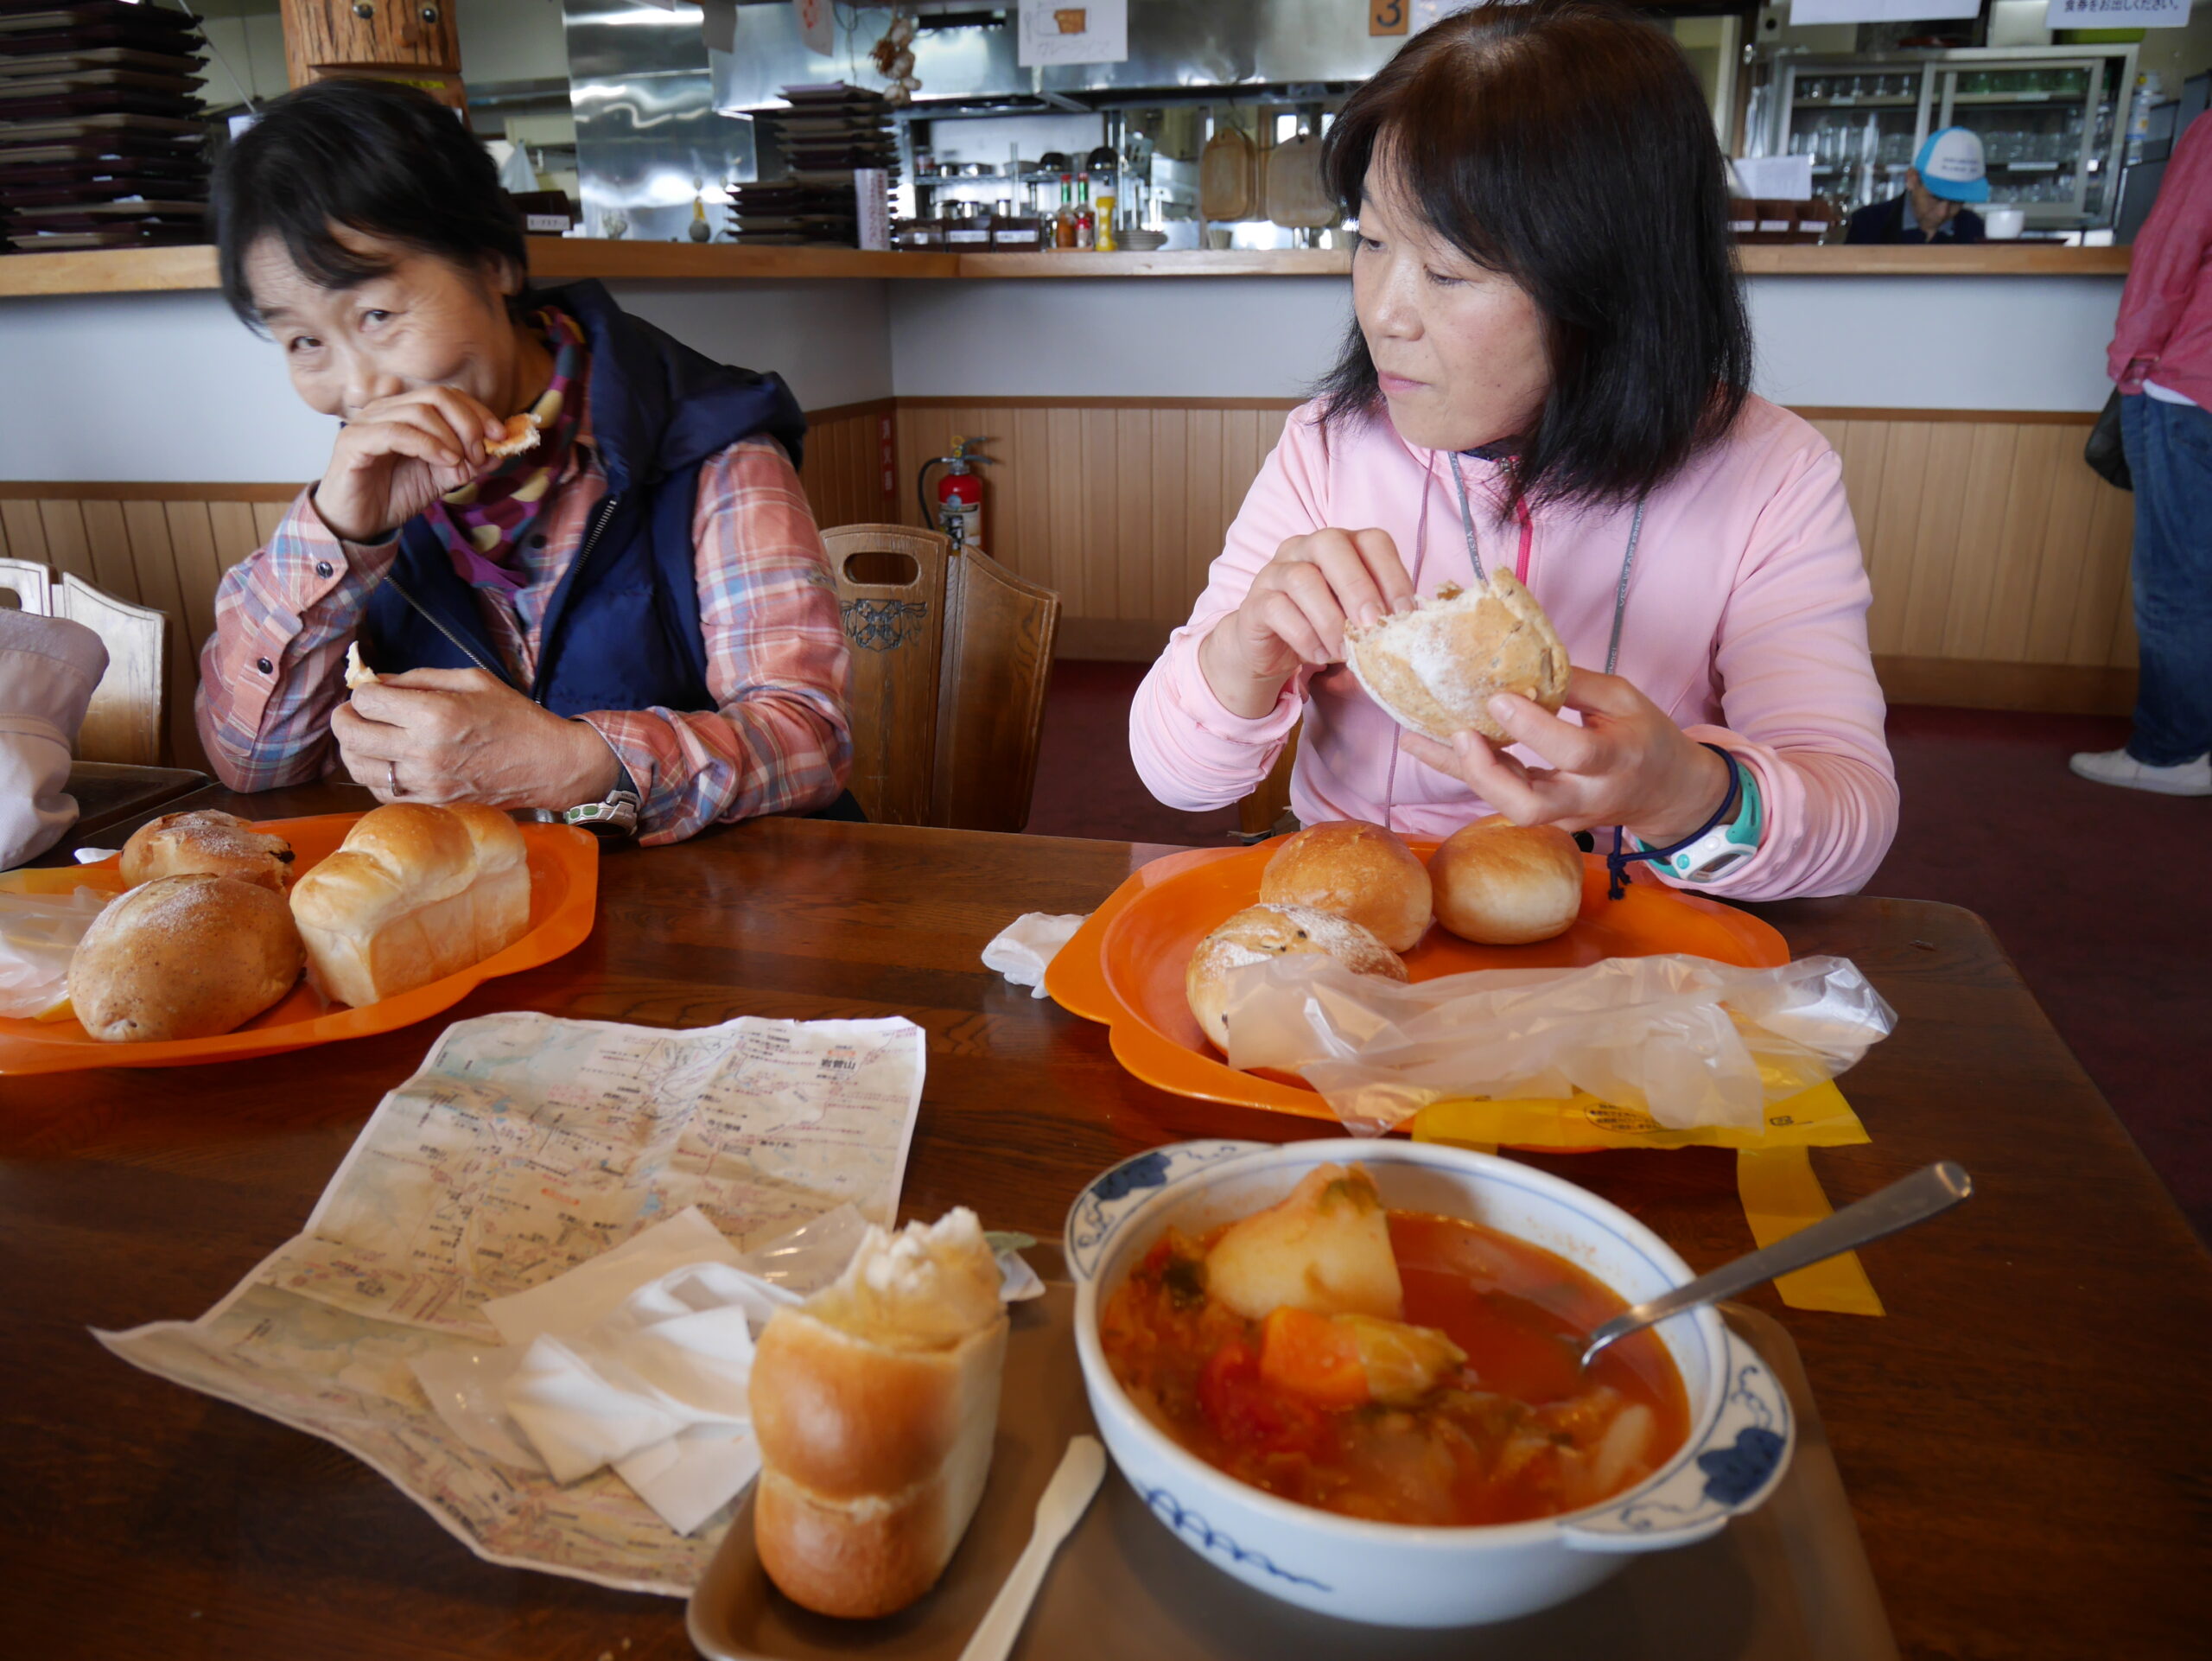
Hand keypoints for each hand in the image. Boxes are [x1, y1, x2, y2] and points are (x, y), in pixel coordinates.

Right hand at [313, 387, 510, 542]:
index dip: (478, 412)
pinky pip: (395, 432)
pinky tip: (444, 461)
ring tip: (460, 465)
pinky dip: (427, 445)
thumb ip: (467, 462)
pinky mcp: (354, 441)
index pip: (448, 395)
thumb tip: (498, 451)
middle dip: (468, 424)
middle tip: (478, 455)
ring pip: (419, 412)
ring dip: (450, 438)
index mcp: (406, 411)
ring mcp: (367, 422)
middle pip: (437, 396)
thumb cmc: (394, 494)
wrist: (358, 522)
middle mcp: (386, 410)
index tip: (501, 436)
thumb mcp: (441, 477)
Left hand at [332, 668, 621, 810]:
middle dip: (344, 719)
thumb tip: (376, 684)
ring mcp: (427, 784)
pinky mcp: (433, 804)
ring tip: (366, 737)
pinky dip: (376, 775)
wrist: (548, 764)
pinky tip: (389, 762)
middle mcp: (425, 751)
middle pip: (352, 736)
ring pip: (359, 768)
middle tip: (353, 712)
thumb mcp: (471, 680)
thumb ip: (418, 679)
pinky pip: (382, 793)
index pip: (366, 701)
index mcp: (435, 714)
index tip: (374, 692)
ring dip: (354, 749)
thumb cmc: (514, 716)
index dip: (363, 692)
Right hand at [1199, 528, 1415, 718]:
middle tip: (1373, 627)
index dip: (1393, 574)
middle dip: (1358, 587)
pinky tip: (1319, 656)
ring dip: (1330, 619)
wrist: (1268, 649)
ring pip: (1302, 579)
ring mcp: (1276, 570)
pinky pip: (1277, 609)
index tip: (1406, 614)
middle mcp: (1305, 547)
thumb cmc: (1321, 628)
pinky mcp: (1255, 601)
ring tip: (1345, 651)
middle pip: (1332, 545)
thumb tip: (1413, 627)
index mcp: (1340, 545)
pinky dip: (1304, 636)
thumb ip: (1379, 613)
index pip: (1372, 540)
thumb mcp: (1355, 617)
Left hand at [1399, 668, 1733, 845]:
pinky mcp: (1549, 820)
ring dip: (1462, 773)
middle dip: (1487, 774)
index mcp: (1618, 759)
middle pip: (1530, 806)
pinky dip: (1470, 772)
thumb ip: (1574, 684)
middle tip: (1458, 734)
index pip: (1574, 753)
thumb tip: (1518, 661)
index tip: (1497, 697)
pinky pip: (1503, 799)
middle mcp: (1588, 796)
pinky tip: (1431, 747)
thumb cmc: (1647, 735)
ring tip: (1417, 739)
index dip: (1533, 729)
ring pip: (1509, 808)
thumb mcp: (1624, 697)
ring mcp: (1566, 816)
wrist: (1668, 793)